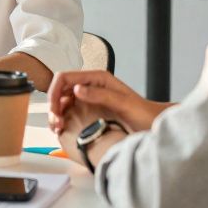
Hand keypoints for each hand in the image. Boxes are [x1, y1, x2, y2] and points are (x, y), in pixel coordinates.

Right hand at [47, 70, 172, 135]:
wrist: (155, 125)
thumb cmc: (144, 113)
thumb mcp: (124, 103)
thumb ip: (100, 94)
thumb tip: (76, 89)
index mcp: (97, 78)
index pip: (64, 78)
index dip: (54, 92)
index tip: (54, 110)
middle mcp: (91, 85)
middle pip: (60, 89)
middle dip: (53, 105)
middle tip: (55, 123)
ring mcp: (90, 97)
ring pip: (62, 101)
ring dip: (55, 113)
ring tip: (57, 128)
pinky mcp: (90, 110)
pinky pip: (69, 111)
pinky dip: (62, 119)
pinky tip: (63, 129)